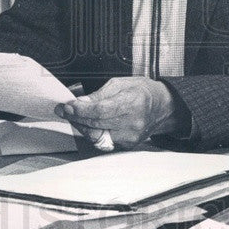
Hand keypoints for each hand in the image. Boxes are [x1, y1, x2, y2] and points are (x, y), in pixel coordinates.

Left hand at [55, 76, 179, 148]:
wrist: (162, 106)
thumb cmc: (142, 91)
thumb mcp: (120, 83)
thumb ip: (99, 94)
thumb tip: (80, 102)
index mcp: (132, 103)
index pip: (100, 111)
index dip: (80, 110)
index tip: (67, 106)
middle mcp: (132, 123)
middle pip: (96, 125)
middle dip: (76, 117)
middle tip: (65, 110)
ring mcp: (130, 137)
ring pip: (97, 136)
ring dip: (82, 126)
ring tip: (76, 116)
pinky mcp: (128, 145)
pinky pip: (103, 141)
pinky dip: (93, 133)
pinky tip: (89, 124)